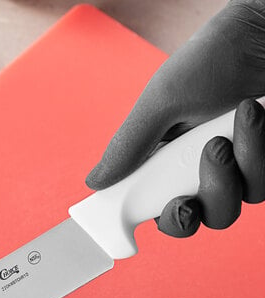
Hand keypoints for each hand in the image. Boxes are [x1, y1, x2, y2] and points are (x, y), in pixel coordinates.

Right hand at [87, 0, 264, 236]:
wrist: (263, 31)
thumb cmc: (212, 58)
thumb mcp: (160, 102)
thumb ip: (128, 146)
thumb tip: (94, 181)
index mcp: (163, 164)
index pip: (156, 209)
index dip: (164, 218)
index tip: (174, 208)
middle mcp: (196, 172)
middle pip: (197, 221)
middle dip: (205, 199)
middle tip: (212, 153)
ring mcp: (232, 171)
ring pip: (230, 208)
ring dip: (234, 170)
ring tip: (234, 123)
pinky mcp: (262, 164)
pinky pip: (261, 186)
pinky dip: (258, 152)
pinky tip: (254, 116)